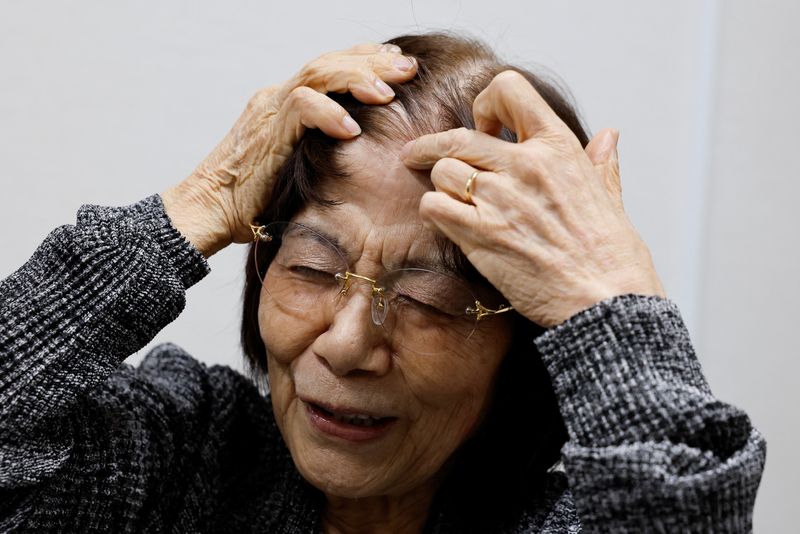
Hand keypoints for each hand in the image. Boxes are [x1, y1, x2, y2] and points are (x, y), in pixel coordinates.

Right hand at [162, 43, 417, 256]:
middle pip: (330, 63)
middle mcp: (277, 99)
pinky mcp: (265, 130)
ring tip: (388, 93)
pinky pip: (300, 107)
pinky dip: (329, 114)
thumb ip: (326, 155)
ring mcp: (269, 110)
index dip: (365, 61)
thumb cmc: (254, 201)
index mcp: (286, 105)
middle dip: (373, 62)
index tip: (398, 64)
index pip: (330, 69)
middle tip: (409, 67)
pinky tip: (352, 128)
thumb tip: (368, 164)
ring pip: (317, 74)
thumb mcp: (300, 170)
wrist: (208, 211)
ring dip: (357, 79)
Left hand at [400, 70, 664, 327]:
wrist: (605, 299)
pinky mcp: (479, 234)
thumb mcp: (611, 197)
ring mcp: (499, 198)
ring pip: (442, 170)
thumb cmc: (610, 254)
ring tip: (451, 200)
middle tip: (418, 154)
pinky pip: (434, 206)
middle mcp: (525, 165)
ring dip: (441, 185)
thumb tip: (608, 135)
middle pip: (458, 136)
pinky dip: (434, 212)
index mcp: (559, 147)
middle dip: (432, 145)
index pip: (510, 89)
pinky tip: (447, 222)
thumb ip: (602, 162)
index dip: (487, 103)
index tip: (485, 126)